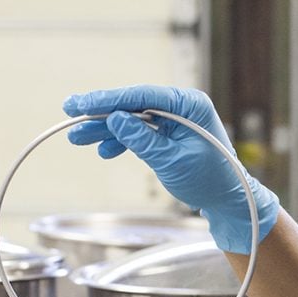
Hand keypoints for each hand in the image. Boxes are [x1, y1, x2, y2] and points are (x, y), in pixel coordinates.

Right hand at [62, 85, 278, 253]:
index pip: (143, 96)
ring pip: (132, 119)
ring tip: (77, 137)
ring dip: (105, 129)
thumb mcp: (172, 161)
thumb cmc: (210, 181)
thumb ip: (143, 140)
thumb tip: (115, 119)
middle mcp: (182, 107)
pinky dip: (121, 141)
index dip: (109, 99)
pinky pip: (140, 132)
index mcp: (190, 105)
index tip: (82, 103)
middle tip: (69, 112)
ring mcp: (175, 120)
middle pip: (133, 104)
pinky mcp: (169, 134)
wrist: (228, 200)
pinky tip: (103, 150)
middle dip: (101, 112)